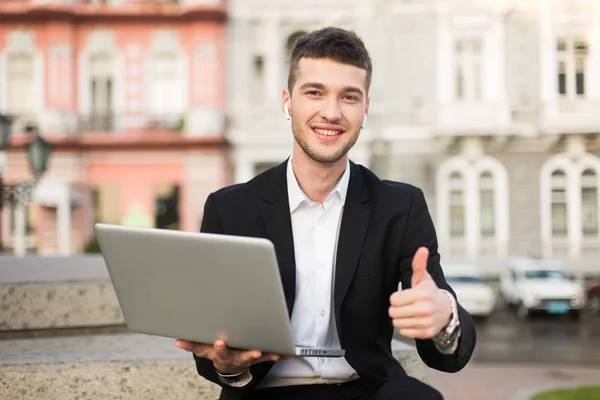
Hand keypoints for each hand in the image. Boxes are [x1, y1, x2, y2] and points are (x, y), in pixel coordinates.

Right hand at [175, 338, 289, 374]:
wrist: (228, 364)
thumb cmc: (217, 352)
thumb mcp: (203, 349)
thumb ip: (192, 344)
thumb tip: (178, 341)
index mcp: (221, 355)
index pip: (219, 352)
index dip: (220, 348)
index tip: (220, 342)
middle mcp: (235, 358)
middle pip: (241, 357)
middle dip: (248, 354)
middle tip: (254, 352)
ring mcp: (247, 358)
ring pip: (258, 358)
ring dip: (266, 355)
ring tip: (275, 354)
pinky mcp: (258, 357)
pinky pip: (269, 356)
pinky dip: (278, 354)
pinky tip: (287, 353)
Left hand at [388, 247, 451, 338]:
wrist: (447, 311)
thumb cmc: (430, 293)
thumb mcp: (424, 278)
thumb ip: (419, 264)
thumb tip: (422, 249)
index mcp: (422, 294)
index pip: (393, 300)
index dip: (396, 298)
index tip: (404, 296)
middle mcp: (425, 309)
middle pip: (393, 312)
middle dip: (396, 309)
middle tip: (405, 305)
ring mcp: (426, 322)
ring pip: (397, 323)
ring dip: (400, 318)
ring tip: (409, 313)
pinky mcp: (426, 333)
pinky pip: (404, 332)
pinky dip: (406, 328)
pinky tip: (414, 321)